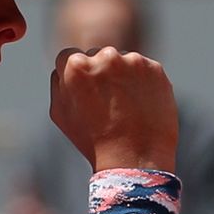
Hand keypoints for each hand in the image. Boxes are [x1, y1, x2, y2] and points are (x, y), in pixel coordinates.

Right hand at [49, 47, 177, 172]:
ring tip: (125, 107)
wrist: (134, 159)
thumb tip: (65, 66)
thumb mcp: (59, 113)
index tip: (85, 92)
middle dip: (100, 73)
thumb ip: (58, 82)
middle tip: (107, 102)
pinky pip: (144, 70)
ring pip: (122, 61)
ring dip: (122, 76)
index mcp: (75, 65)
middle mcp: (104, 56)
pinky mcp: (155, 69)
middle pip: (97, 55)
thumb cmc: (92, 140)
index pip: (69, 56)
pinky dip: (142, 83)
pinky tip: (140, 105)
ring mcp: (132, 61)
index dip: (75, 76)